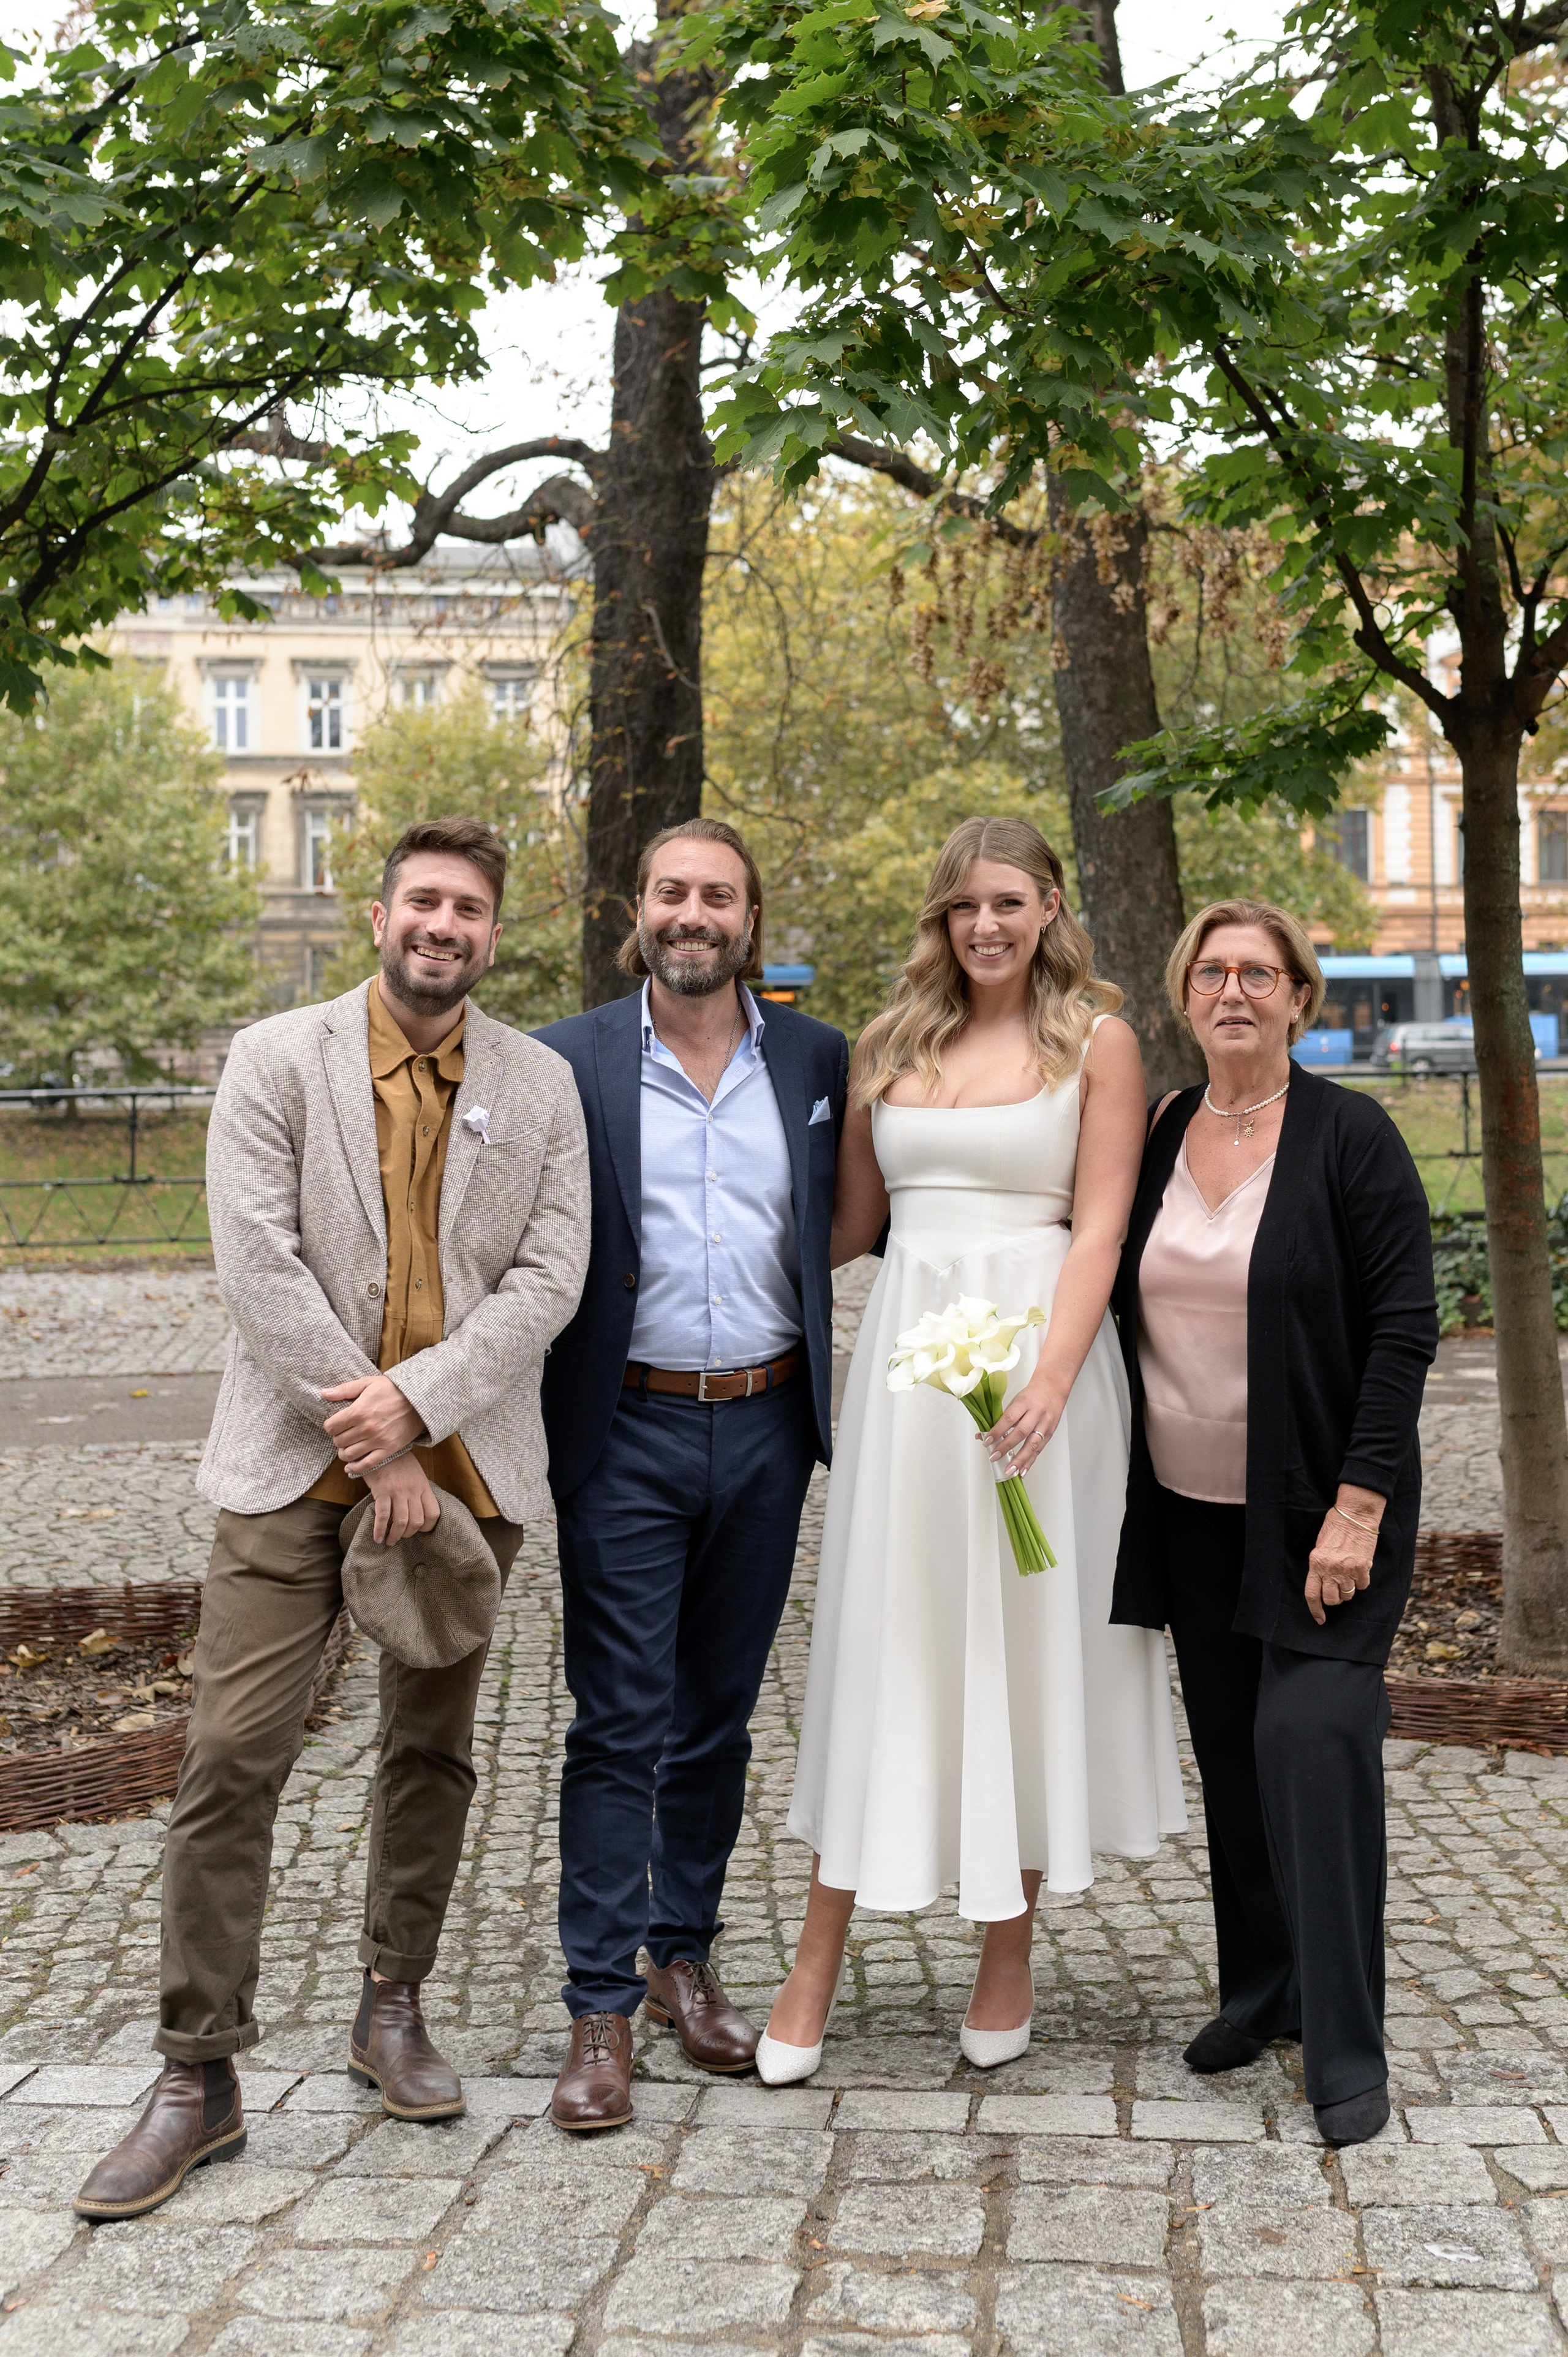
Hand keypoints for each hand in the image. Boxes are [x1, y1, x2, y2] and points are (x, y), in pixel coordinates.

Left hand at [322, 1374, 422, 1474]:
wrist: (419, 1400)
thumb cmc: (393, 1389)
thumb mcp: (368, 1383)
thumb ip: (345, 1390)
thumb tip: (324, 1393)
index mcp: (358, 1411)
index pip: (331, 1427)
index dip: (330, 1426)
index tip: (335, 1425)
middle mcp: (366, 1428)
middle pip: (339, 1441)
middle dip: (337, 1438)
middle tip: (343, 1434)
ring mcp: (378, 1440)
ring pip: (349, 1454)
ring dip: (344, 1452)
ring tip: (347, 1447)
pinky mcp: (388, 1449)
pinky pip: (367, 1464)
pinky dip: (355, 1468)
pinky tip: (350, 1466)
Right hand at [363, 1456, 441, 1545]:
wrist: (380, 1448)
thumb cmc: (398, 1462)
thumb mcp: (415, 1473)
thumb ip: (418, 1490)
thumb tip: (418, 1510)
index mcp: (423, 1486)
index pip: (433, 1512)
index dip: (428, 1527)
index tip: (420, 1531)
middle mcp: (413, 1490)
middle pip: (417, 1521)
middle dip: (409, 1534)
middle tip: (401, 1537)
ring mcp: (398, 1491)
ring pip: (401, 1522)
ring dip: (395, 1536)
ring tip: (389, 1541)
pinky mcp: (382, 1491)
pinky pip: (383, 1516)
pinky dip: (380, 1530)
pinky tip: (377, 1537)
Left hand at [983, 1379, 1066, 1477]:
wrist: (1053, 1388)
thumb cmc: (1031, 1395)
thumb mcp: (1015, 1401)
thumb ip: (1001, 1418)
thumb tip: (983, 1435)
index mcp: (1025, 1402)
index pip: (1009, 1418)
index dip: (997, 1431)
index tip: (987, 1442)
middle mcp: (1036, 1413)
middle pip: (1021, 1432)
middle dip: (1006, 1447)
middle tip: (994, 1457)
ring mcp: (1045, 1424)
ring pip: (1032, 1444)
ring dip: (1020, 1460)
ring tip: (1009, 1470)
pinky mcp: (1050, 1433)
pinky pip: (1039, 1449)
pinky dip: (1030, 1461)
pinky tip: (1022, 1471)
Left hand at [1305, 1484, 1383, 1625]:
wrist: (1355, 1514)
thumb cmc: (1335, 1527)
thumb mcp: (1320, 1546)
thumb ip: (1320, 1566)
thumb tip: (1324, 1583)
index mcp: (1316, 1563)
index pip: (1312, 1594)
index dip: (1315, 1610)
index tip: (1320, 1619)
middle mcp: (1330, 1569)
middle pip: (1332, 1599)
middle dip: (1335, 1598)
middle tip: (1338, 1588)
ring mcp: (1347, 1569)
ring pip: (1348, 1594)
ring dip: (1348, 1589)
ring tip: (1349, 1574)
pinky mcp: (1363, 1567)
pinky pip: (1362, 1586)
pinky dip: (1361, 1580)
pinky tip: (1360, 1568)